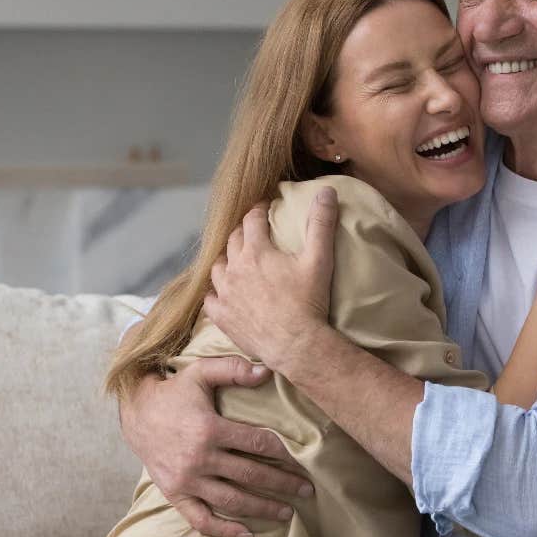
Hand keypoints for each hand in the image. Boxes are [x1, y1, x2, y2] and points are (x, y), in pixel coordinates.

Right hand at [118, 357, 314, 536]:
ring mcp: (186, 480)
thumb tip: (267, 371)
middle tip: (307, 490)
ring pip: (231, 500)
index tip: (305, 460)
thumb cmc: (174, 392)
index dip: (285, 453)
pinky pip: (200, 519)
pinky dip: (224, 530)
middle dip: (283, 484)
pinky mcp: (174, 494)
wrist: (135, 414)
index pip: (258, 444)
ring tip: (288, 513)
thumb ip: (233, 370)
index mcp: (210, 429)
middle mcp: (199, 458)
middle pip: (250, 475)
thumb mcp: (201, 372)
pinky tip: (247, 534)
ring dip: (262, 509)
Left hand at [205, 188, 338, 378]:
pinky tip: (223, 292)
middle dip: (243, 231)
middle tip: (253, 231)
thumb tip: (326, 191)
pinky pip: (209, 298)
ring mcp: (225, 293)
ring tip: (236, 260)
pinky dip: (215, 291)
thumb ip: (321, 223)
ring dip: (226, 259)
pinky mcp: (222, 316)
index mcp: (256, 251)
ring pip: (217, 267)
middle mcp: (235, 268)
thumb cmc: (308, 301)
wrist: (295, 345)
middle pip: (232, 240)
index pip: (252, 219)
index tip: (265, 206)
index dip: (259, 209)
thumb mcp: (319, 259)